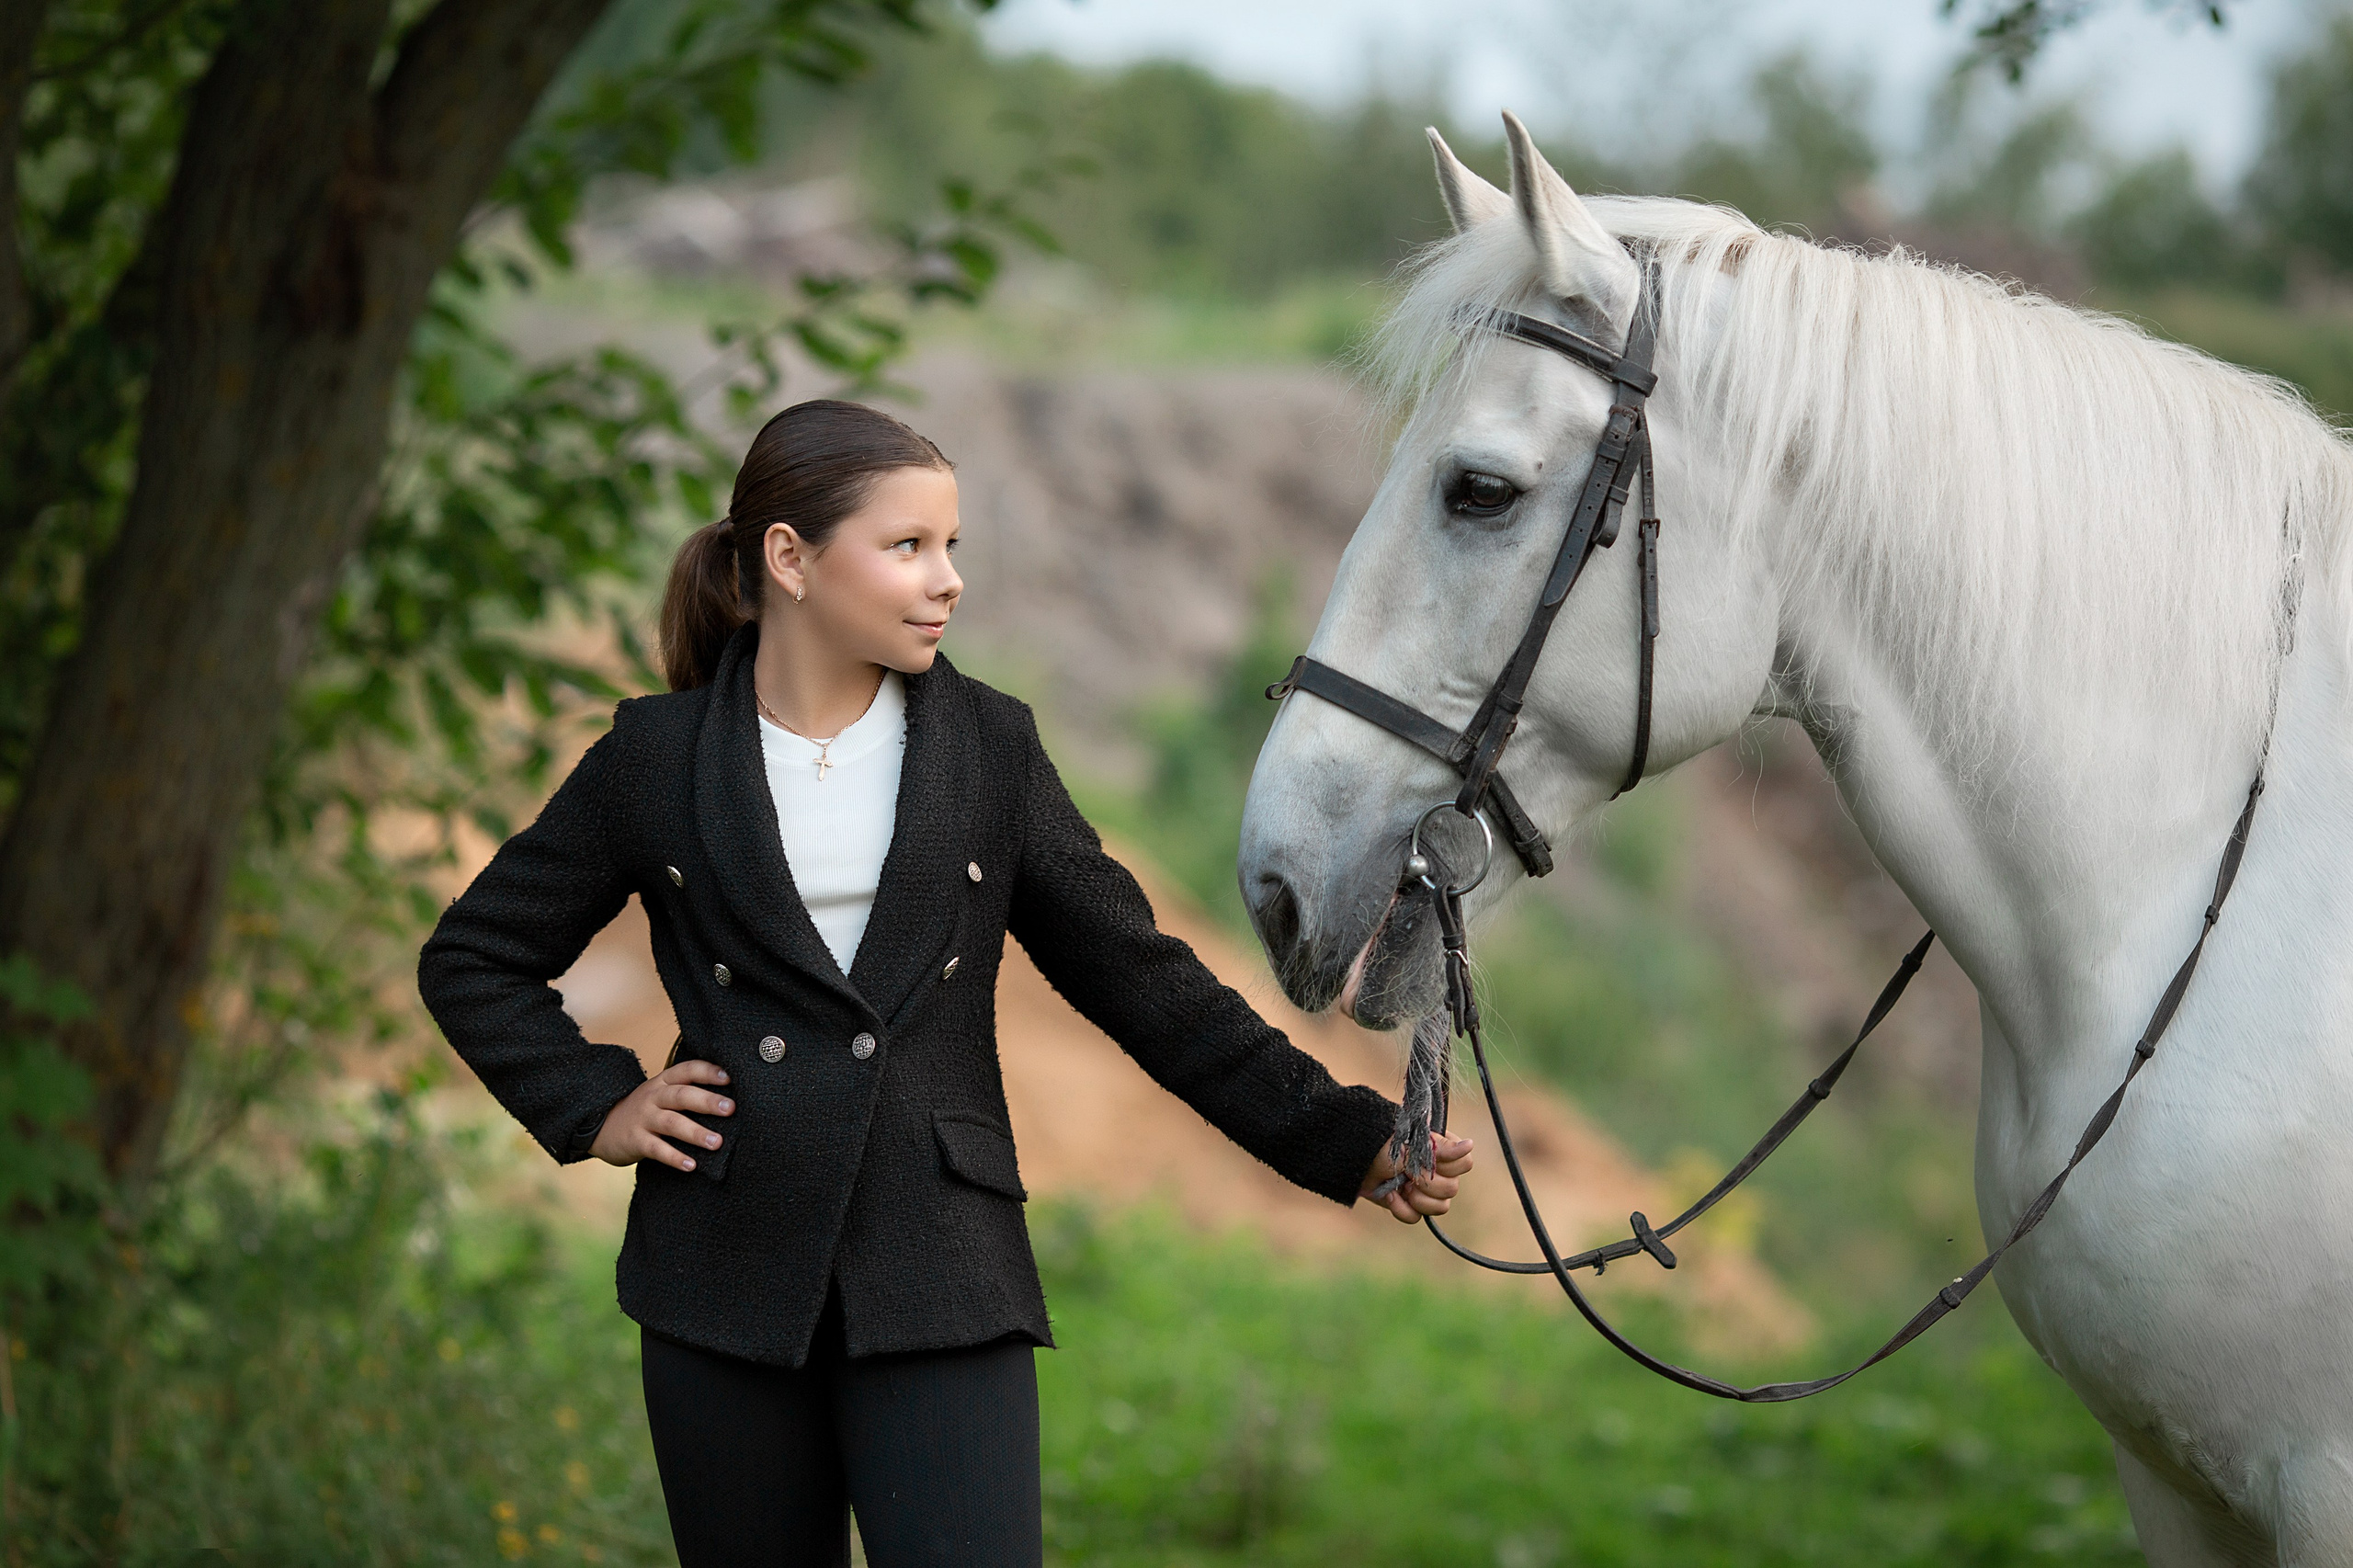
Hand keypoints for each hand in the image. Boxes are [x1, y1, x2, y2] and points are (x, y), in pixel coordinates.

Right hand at [591, 1059, 733, 1171]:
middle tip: (731, 1109)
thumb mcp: (662, 1095)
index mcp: (664, 1081)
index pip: (687, 1070)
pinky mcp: (635, 1140)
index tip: (730, 1078)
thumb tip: (730, 1102)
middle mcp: (654, 1096)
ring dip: (695, 1132)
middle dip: (707, 1101)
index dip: (708, 1072)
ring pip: (671, 1123)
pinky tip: (691, 1165)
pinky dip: (674, 1157)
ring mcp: (643, 1118)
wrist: (601, 1125)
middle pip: (681, 1095)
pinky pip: (657, 1149)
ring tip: (717, 1143)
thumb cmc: (646, 1110)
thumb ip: (688, 1093)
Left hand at [1359, 1132, 1473, 1222]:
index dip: (1448, 1166)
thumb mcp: (1410, 1144)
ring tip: (1400, 1185)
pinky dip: (1401, 1208)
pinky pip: (1417, 1218)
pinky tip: (1389, 1195)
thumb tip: (1469, 1145)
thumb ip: (1440, 1149)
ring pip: (1440, 1207)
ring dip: (1417, 1198)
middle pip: (1453, 1189)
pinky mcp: (1408, 1205)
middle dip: (1428, 1184)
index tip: (1428, 1159)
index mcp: (1441, 1150)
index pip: (1465, 1163)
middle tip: (1408, 1174)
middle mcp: (1437, 1170)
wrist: (1351, 1159)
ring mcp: (1423, 1190)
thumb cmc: (1380, 1144)